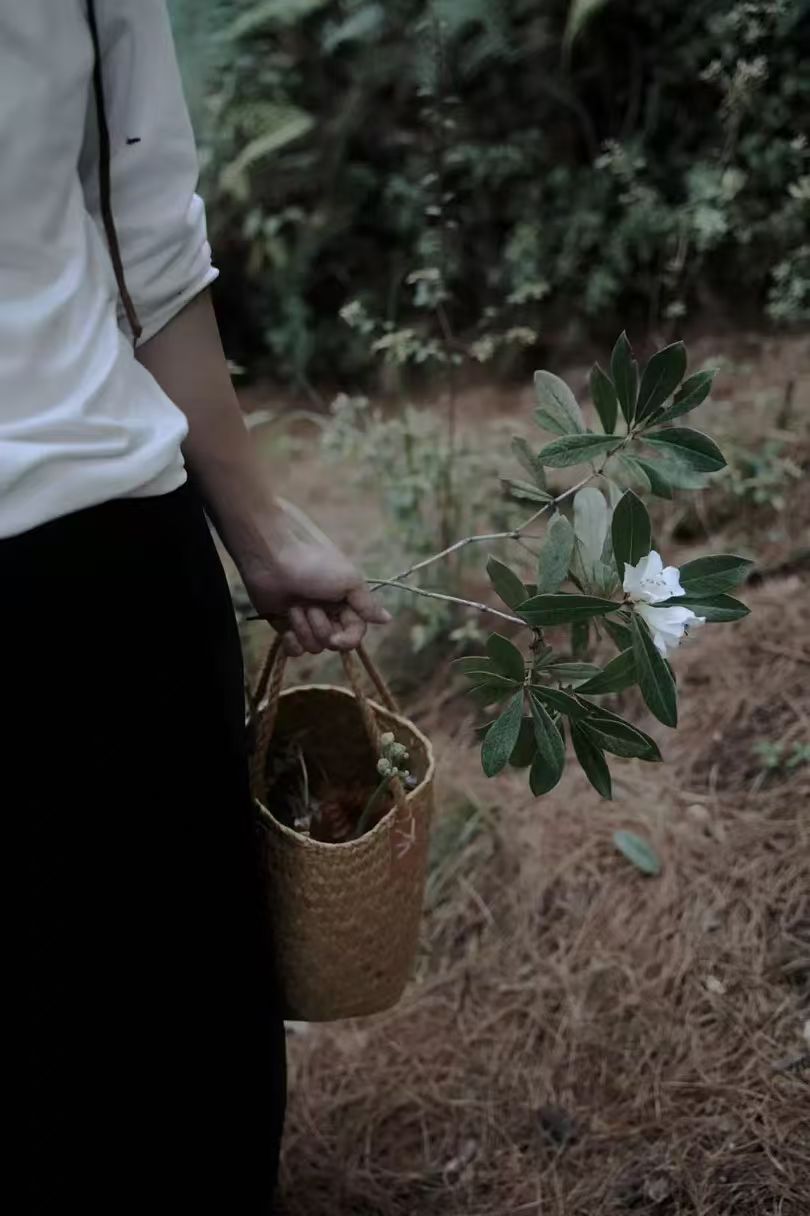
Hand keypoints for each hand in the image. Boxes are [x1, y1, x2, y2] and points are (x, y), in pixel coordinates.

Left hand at [240, 525, 390, 656]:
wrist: (272, 554)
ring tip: (294, 605)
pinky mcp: (283, 624)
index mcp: (346, 601)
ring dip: (304, 628)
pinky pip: (294, 650)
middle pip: (333, 643)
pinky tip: (286, 626)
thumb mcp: (349, 580)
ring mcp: (305, 619)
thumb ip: (367, 605)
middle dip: (322, 628)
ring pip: (313, 647)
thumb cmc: (315, 563)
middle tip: (310, 604)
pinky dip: (291, 642)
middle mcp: (328, 612)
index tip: (336, 639)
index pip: (355, 634)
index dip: (347, 640)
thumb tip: (388, 619)